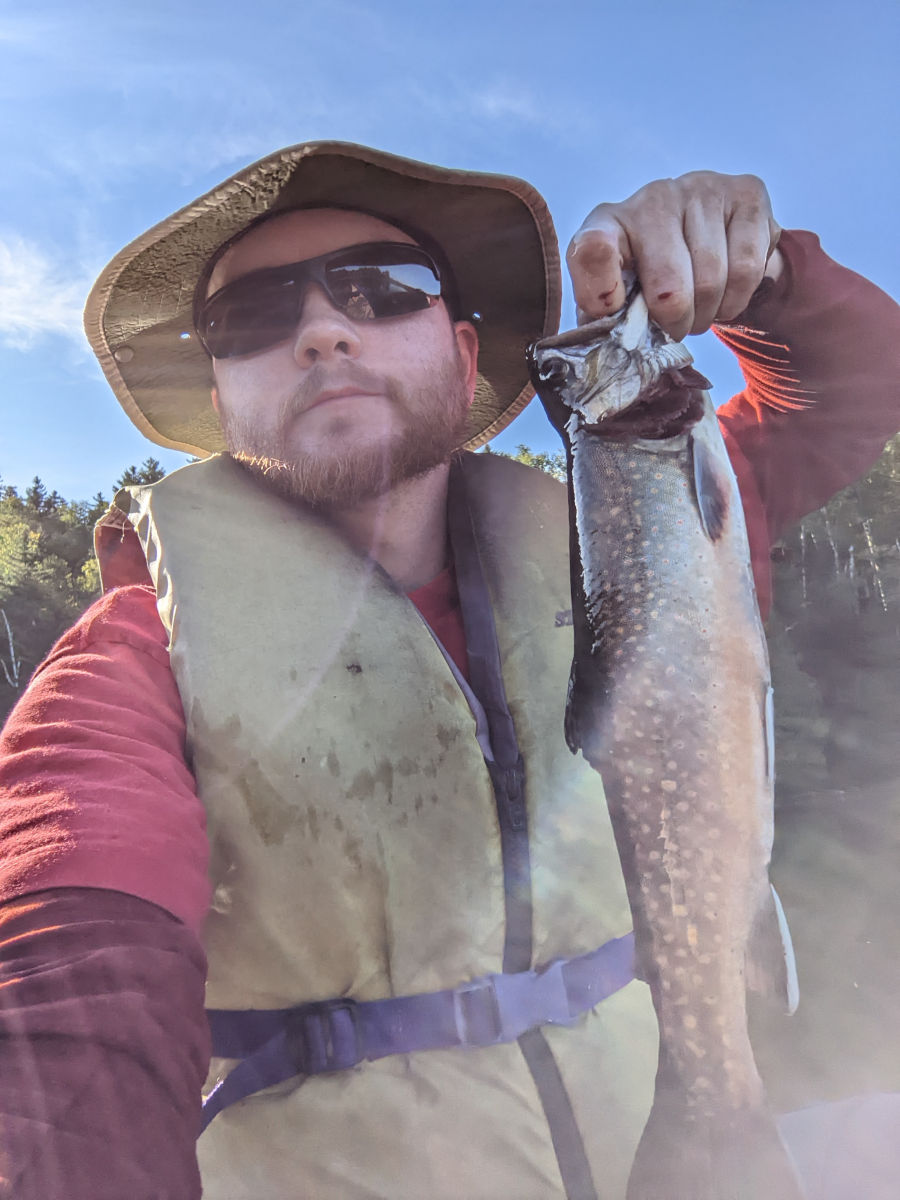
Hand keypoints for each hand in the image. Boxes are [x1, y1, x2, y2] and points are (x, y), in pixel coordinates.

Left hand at [566, 171, 782, 339]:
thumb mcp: (621, 299)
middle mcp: (652, 198)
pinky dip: (737, 299)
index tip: (612, 310)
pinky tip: (725, 294)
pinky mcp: (746, 194)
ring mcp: (701, 190)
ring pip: (711, 281)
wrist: (711, 239)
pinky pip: (746, 269)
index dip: (602, 291)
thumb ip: (610, 322)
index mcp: (607, 225)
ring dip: (708, 314)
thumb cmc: (653, 278)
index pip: (591, 250)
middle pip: (668, 288)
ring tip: (700, 310)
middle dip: (676, 324)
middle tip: (675, 328)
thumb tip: (613, 355)